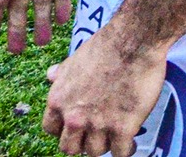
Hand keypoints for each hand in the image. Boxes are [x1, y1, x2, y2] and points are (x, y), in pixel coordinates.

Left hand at [44, 23, 166, 156]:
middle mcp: (74, 118)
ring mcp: (98, 125)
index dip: (64, 129)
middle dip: (82, 142)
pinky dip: (125, 150)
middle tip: (97, 133)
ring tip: (116, 136)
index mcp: (58, 101)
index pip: (50, 130)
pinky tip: (130, 142)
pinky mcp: (123, 128)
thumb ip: (61, 73)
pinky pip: (120, 153)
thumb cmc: (106, 45)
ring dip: (105, 145)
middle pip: (70, 148)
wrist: (135, 41)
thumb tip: (50, 75)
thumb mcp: (74, 58)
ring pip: (95, 152)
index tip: (77, 126)